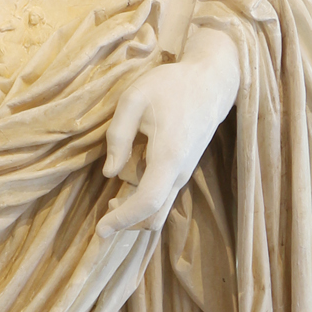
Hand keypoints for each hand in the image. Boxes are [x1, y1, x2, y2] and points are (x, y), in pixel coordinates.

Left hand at [98, 27, 239, 240]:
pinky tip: (126, 188)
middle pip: (154, 216)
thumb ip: (118, 135)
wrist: (211, 83)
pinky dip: (144, 203)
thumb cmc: (170, 86)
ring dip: (135, 214)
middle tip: (102, 220)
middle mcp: (180, 173)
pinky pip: (163, 198)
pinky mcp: (183, 171)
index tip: (101, 228)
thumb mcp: (134, 99)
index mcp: (168, 157)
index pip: (146, 201)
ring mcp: (184, 174)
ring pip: (159, 211)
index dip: (122, 218)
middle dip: (127, 223)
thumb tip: (110, 173)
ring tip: (112, 201)